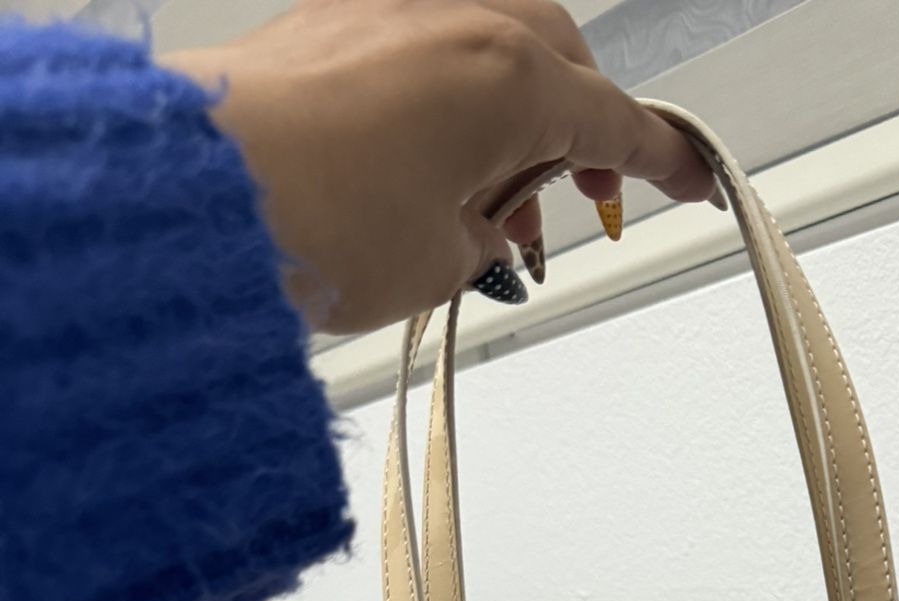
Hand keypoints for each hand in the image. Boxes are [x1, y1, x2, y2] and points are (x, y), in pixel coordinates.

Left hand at [165, 0, 716, 332]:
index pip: (618, 122)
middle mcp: (457, 15)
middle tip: (575, 198)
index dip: (663, 162)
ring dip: (509, 112)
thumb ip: (487, 231)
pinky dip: (447, 94)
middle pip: (559, 62)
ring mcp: (390, 6)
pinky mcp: (331, 19)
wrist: (191, 197)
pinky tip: (429, 160)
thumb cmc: (310, 219)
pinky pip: (425, 40)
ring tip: (488, 202)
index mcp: (510, 75)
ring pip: (493, 40)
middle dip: (578, 128)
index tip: (691, 181)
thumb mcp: (440, 261)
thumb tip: (482, 220)